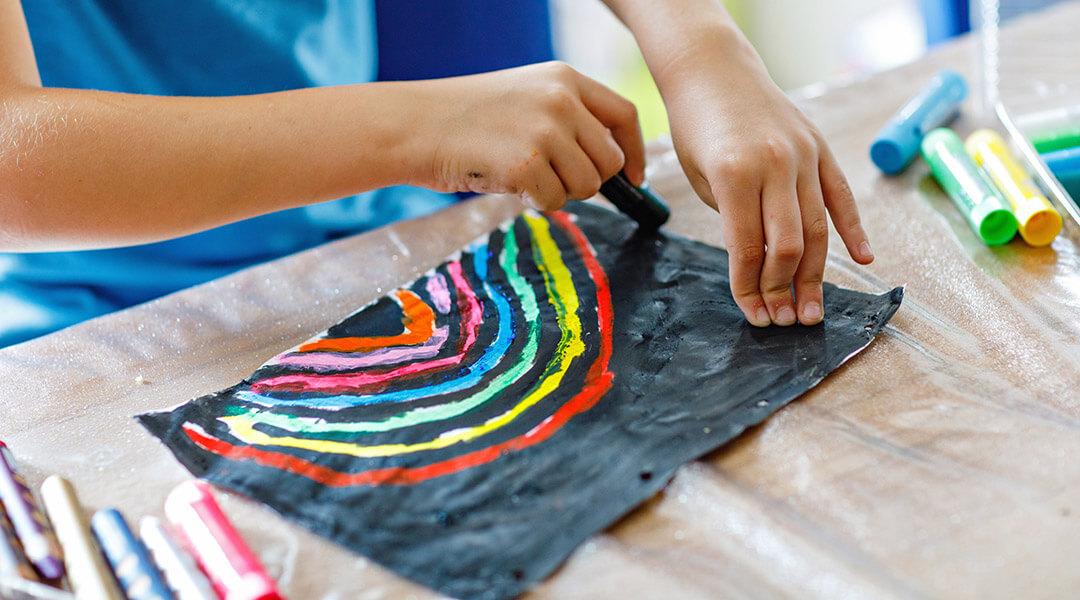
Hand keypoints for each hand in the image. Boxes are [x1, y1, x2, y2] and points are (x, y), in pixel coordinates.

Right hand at [411, 61, 645, 210]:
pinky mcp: (526, 164)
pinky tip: (508, 182)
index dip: (634, 152)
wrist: (414, 125)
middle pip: (609, 160)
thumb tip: (608, 165)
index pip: (623, 116)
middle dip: (587, 180)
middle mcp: (561, 100)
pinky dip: (535, 202)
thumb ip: (566, 118)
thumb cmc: (465, 118)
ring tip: (523, 175)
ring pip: (587, 185)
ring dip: (559, 192)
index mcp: (563, 78)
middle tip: (551, 179)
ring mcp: (545, 131)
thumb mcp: (524, 98)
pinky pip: (556, 202)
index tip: (633, 177)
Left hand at [662, 41, 873, 326]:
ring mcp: (803, 155)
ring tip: (812, 309)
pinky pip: (841, 196)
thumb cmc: (697, 125)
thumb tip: (761, 268)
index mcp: (735, 174)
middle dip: (785, 290)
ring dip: (817, 274)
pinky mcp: (820, 147)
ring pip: (818, 227)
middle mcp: (775, 164)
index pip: (747, 248)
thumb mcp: (700, 176)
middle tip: (785, 321)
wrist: (713, 69)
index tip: (754, 315)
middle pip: (788, 244)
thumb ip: (733, 218)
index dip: (750, 289)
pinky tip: (863, 260)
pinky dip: (854, 230)